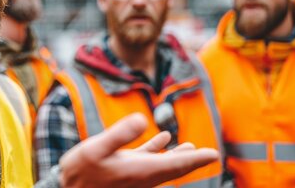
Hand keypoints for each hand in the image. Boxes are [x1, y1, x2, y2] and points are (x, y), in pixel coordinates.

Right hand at [58, 113, 218, 187]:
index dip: (196, 160)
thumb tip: (141, 118)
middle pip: (174, 168)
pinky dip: (158, 151)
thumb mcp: (95, 148)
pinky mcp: (125, 171)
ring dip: (178, 157)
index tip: (214, 155)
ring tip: (191, 149)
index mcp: (139, 170)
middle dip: (192, 161)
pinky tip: (162, 139)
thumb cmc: (80, 171)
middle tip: (211, 155)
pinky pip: (148, 161)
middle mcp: (142, 175)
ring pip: (163, 166)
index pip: (175, 165)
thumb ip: (119, 134)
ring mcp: (134, 174)